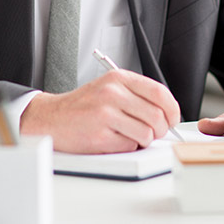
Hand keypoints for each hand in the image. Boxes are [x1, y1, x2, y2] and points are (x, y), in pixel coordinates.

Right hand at [20, 70, 180, 153]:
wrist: (51, 118)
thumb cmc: (83, 106)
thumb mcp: (109, 88)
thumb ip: (137, 95)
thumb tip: (168, 112)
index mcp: (118, 78)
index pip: (159, 93)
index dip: (172, 109)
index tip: (172, 119)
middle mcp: (112, 93)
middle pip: (157, 116)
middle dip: (160, 129)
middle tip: (151, 132)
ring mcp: (105, 114)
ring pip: (147, 133)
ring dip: (142, 139)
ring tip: (128, 134)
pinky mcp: (100, 135)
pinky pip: (130, 146)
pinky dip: (127, 146)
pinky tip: (113, 139)